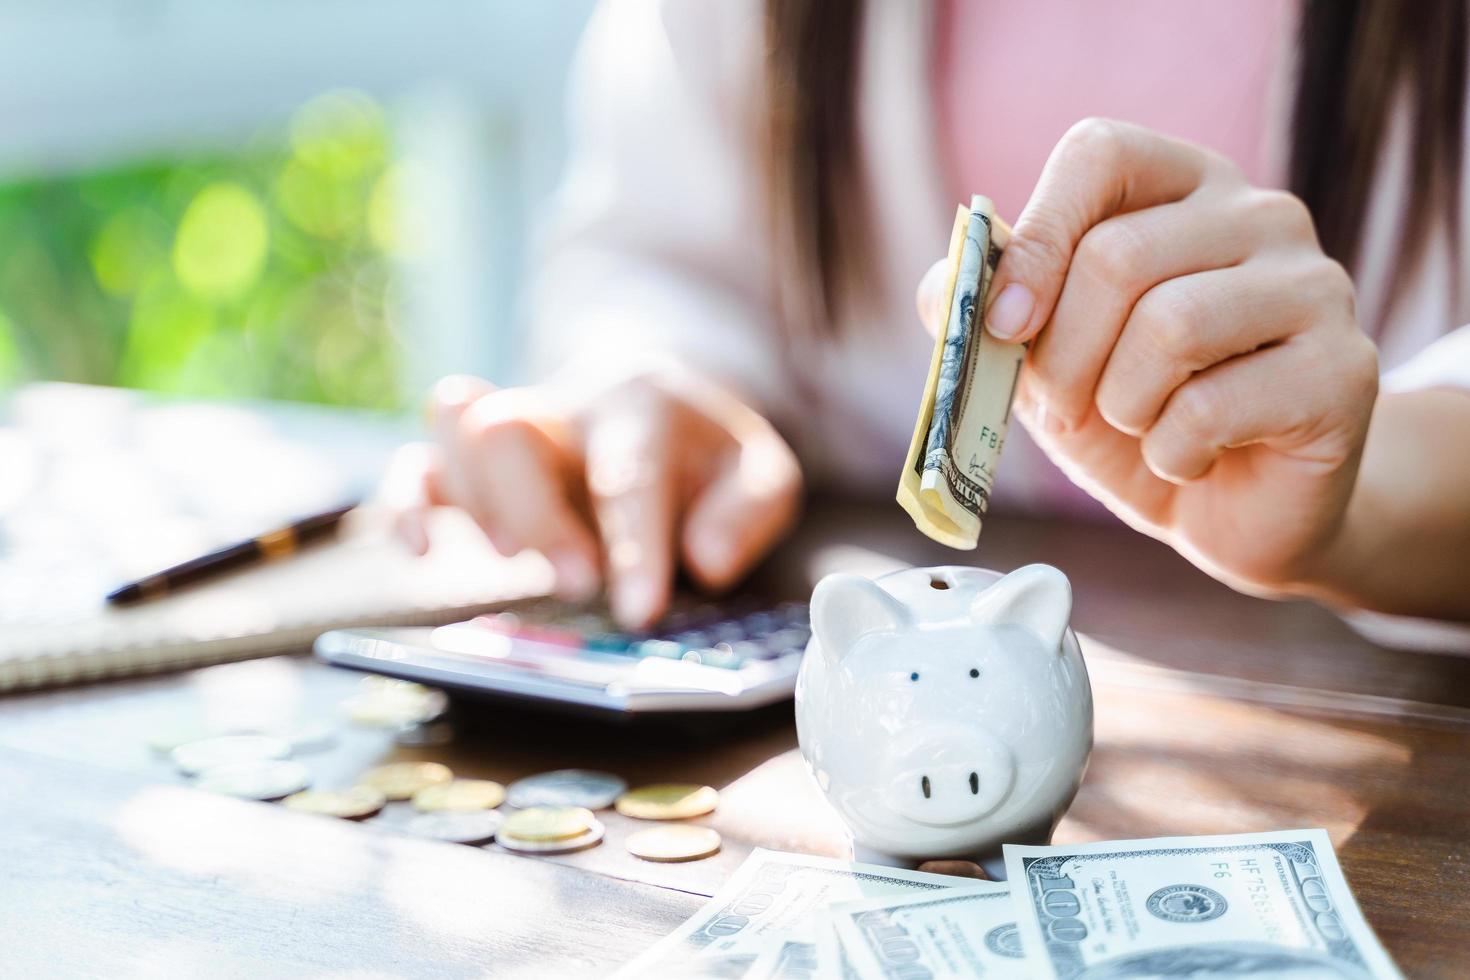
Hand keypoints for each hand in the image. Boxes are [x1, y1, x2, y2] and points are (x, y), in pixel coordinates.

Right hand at [385, 367, 801, 627]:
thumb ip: (751, 510)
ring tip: (515, 563)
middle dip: (535, 518)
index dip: (632, 547)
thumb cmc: (706, 454)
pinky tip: (423, 554)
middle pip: (510, 432)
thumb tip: (706, 561)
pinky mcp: (468, 459)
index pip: (627, 474)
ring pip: (456, 432)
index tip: (640, 611)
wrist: (656, 397)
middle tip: (577, 585)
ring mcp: (510, 425)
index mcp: (641, 403)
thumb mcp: (762, 472)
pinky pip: (415, 463)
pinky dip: (406, 505)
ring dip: (476, 505)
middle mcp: (564, 405)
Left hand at [919, 119, 1377, 598]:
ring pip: (1170, 327)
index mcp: (1183, 187)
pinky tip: (1187, 457)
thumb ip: (989, 309)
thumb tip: (947, 287)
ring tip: (1138, 426)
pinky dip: (1169, 452)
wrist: (1234, 507)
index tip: (1006, 324)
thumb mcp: (1043, 357)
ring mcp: (1315, 286)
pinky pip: (1211, 408)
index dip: (1036, 238)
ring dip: (1120, 405)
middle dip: (1064, 357)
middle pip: (1118, 257)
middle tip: (1070, 407)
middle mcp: (1261, 215)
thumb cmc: (1134, 414)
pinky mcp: (1344, 370)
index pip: (1100, 152)